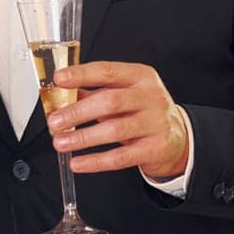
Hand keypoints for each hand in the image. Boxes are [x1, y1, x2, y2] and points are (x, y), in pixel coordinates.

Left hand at [46, 61, 189, 178]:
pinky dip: (96, 161)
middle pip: (111, 101)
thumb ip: (94, 92)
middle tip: (55, 121)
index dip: (81, 74)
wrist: (178, 138)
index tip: (59, 79)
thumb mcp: (124, 94)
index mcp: (141, 76)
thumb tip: (60, 94)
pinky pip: (121, 157)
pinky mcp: (156, 149)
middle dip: (78, 112)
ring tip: (60, 142)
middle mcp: (151, 97)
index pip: (108, 71)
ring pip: (115, 130)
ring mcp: (156, 123)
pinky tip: (78, 162)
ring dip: (83, 138)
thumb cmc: (143, 112)